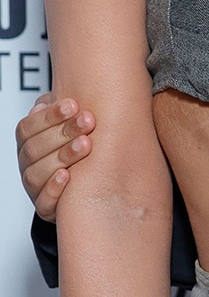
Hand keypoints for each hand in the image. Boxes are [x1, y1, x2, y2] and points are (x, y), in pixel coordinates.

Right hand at [16, 95, 94, 220]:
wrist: (93, 177)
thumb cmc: (81, 139)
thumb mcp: (73, 118)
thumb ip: (69, 105)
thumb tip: (69, 90)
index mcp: (31, 140)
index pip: (28, 127)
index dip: (49, 116)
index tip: (74, 104)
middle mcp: (29, 163)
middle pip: (34, 149)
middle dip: (63, 133)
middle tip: (88, 121)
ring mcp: (36, 185)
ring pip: (37, 173)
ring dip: (63, 157)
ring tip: (86, 145)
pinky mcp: (47, 207)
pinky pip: (43, 202)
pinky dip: (54, 189)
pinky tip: (68, 176)